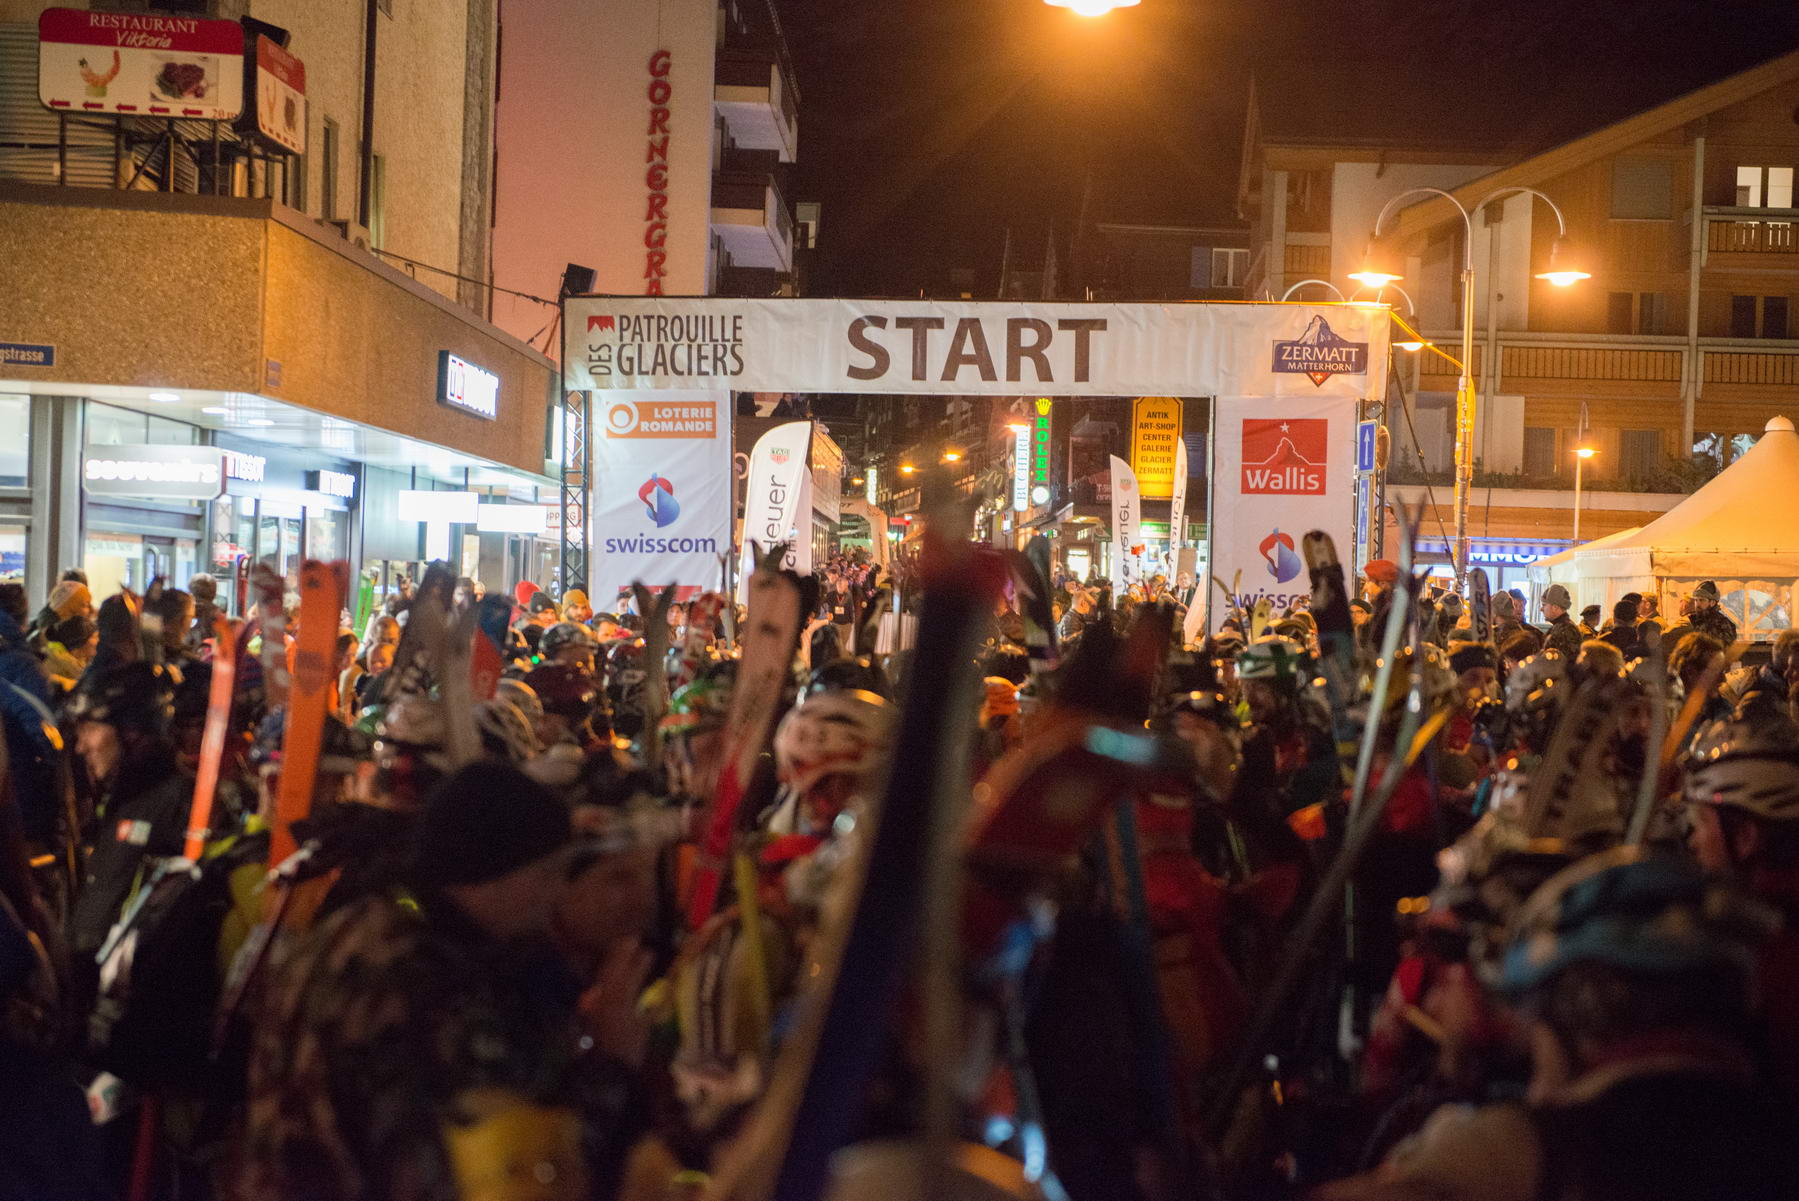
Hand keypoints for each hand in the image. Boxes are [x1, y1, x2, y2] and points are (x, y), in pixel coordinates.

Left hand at [578, 936, 653, 1067]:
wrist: (605, 1072)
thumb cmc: (629, 1052)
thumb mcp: (644, 1029)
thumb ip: (653, 1008)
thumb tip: (667, 987)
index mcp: (621, 1000)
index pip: (631, 975)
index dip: (640, 962)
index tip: (649, 951)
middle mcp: (606, 997)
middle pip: (613, 969)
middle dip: (622, 953)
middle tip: (632, 940)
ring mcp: (595, 1003)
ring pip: (604, 976)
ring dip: (613, 961)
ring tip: (623, 949)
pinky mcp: (591, 1011)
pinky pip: (600, 986)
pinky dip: (607, 976)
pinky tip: (612, 973)